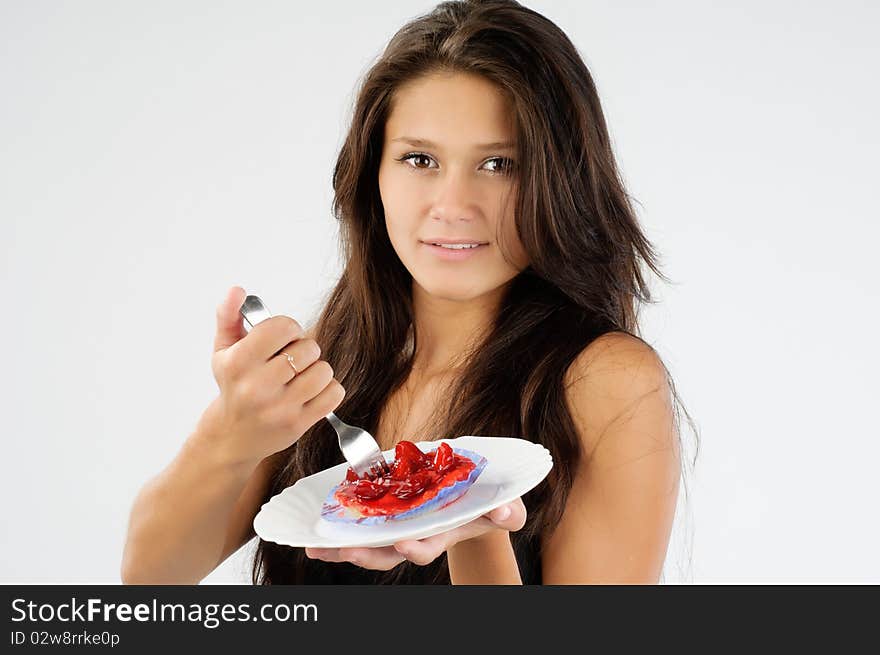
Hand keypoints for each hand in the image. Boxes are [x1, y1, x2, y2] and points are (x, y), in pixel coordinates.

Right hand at [198, 286, 345, 466]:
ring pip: (323, 371)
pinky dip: (328, 389)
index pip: (283, 327)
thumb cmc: (233, 387)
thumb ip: (229, 315)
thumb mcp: (223, 349)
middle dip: (304, 349)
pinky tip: (311, 392)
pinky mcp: (298, 424)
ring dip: (317, 370)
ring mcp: (279, 408)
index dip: (289, 329)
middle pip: (308, 348)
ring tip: (301, 376)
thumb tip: (237, 290)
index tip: (282, 339)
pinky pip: (334, 394)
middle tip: (291, 359)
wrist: (231, 436)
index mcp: (238, 363)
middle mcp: (257, 387)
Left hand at [305, 498, 525, 569]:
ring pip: (369, 546)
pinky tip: (316, 534)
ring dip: (342, 549)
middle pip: (389, 554)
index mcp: (443, 533)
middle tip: (346, 552)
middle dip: (367, 555)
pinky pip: (362, 529)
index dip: (416, 549)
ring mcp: (401, 529)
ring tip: (315, 548)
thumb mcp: (505, 506)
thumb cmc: (491, 504)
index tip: (404, 544)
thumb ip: (506, 511)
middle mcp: (418, 536)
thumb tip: (504, 513)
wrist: (476, 500)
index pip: (427, 547)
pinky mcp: (389, 517)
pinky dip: (340, 534)